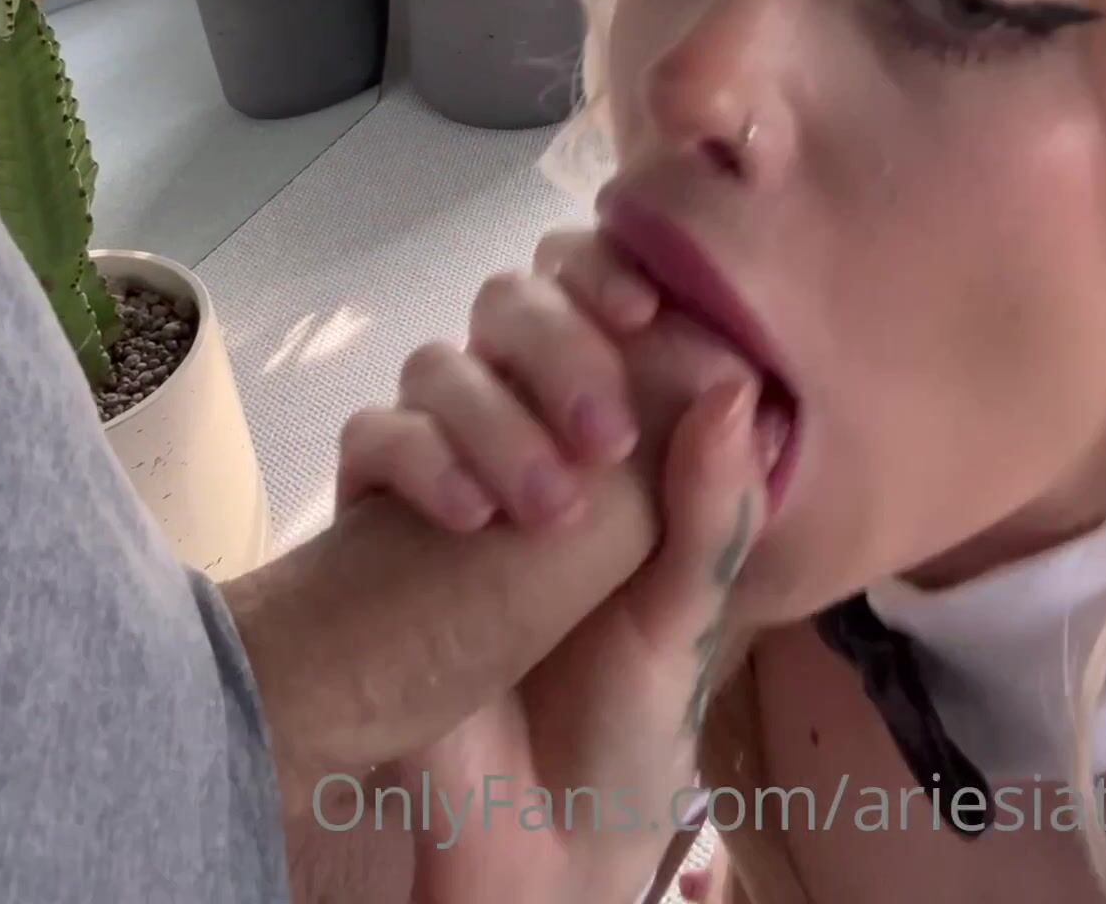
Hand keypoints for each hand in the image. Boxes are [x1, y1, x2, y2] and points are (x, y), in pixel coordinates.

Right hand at [332, 230, 769, 903]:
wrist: (537, 833)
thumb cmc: (629, 718)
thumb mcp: (689, 619)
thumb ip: (712, 510)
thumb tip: (730, 385)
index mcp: (613, 424)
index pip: (599, 296)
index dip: (610, 271)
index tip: (642, 307)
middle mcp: (527, 422)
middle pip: (514, 304)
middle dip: (560, 344)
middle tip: (607, 433)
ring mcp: (450, 463)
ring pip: (442, 364)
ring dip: (497, 413)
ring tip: (551, 509)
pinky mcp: (381, 519)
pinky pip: (375, 439)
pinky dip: (420, 457)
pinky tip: (471, 517)